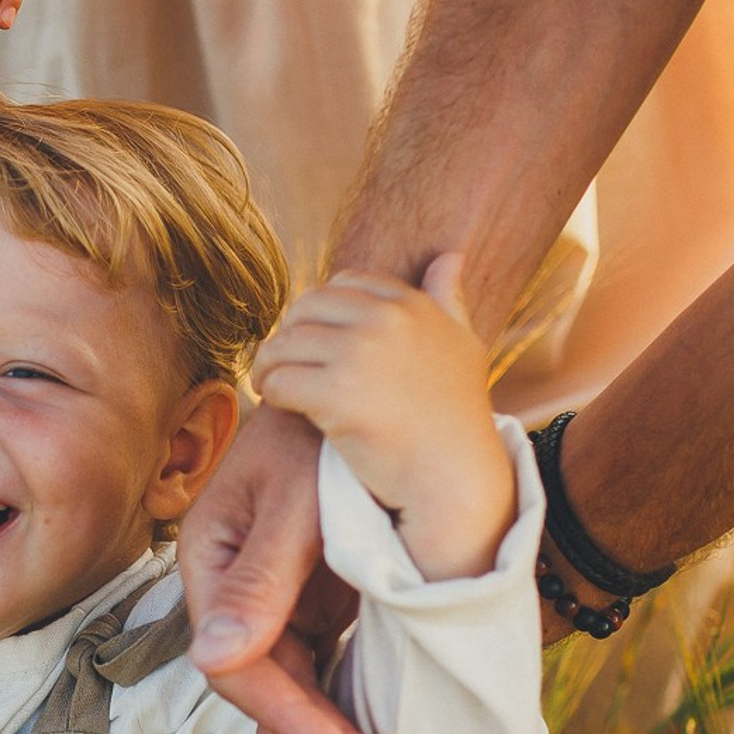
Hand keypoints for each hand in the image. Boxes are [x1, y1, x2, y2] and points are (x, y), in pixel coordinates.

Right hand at [179, 405, 397, 733]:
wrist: (358, 391)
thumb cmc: (323, 436)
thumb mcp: (298, 504)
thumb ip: (260, 583)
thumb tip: (213, 662)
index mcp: (212, 564)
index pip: (238, 666)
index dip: (290, 719)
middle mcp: (230, 592)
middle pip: (262, 689)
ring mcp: (267, 601)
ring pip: (286, 690)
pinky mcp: (303, 603)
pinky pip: (309, 674)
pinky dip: (322, 717)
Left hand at [252, 255, 514, 581]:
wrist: (454, 476)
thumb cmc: (456, 417)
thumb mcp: (463, 345)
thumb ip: (449, 300)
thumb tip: (448, 257)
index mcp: (411, 305)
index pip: (344, 284)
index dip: (320, 312)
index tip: (314, 341)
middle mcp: (386, 321)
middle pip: (307, 308)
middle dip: (288, 333)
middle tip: (281, 362)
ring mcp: (360, 356)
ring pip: (285, 343)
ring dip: (270, 364)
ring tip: (271, 383)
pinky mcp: (336, 396)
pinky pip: (281, 381)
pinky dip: (271, 392)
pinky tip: (277, 403)